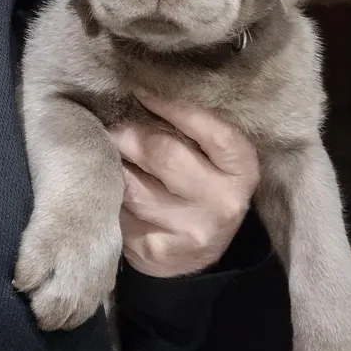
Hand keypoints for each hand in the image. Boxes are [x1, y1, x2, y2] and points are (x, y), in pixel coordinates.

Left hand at [108, 91, 259, 276]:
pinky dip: (109, 193)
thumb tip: (144, 97)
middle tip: (115, 128)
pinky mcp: (155, 249)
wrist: (197, 257)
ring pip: (134, 186)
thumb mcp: (216, 161)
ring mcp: (189, 230)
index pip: (211, 130)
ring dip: (114, 164)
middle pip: (163, 154)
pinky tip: (108, 184)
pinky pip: (120, 211)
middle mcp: (221, 202)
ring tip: (108, 152)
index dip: (172, 107)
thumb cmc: (204, 190)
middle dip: (131, 134)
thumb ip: (193, 133)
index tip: (142, 94)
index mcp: (242, 171)